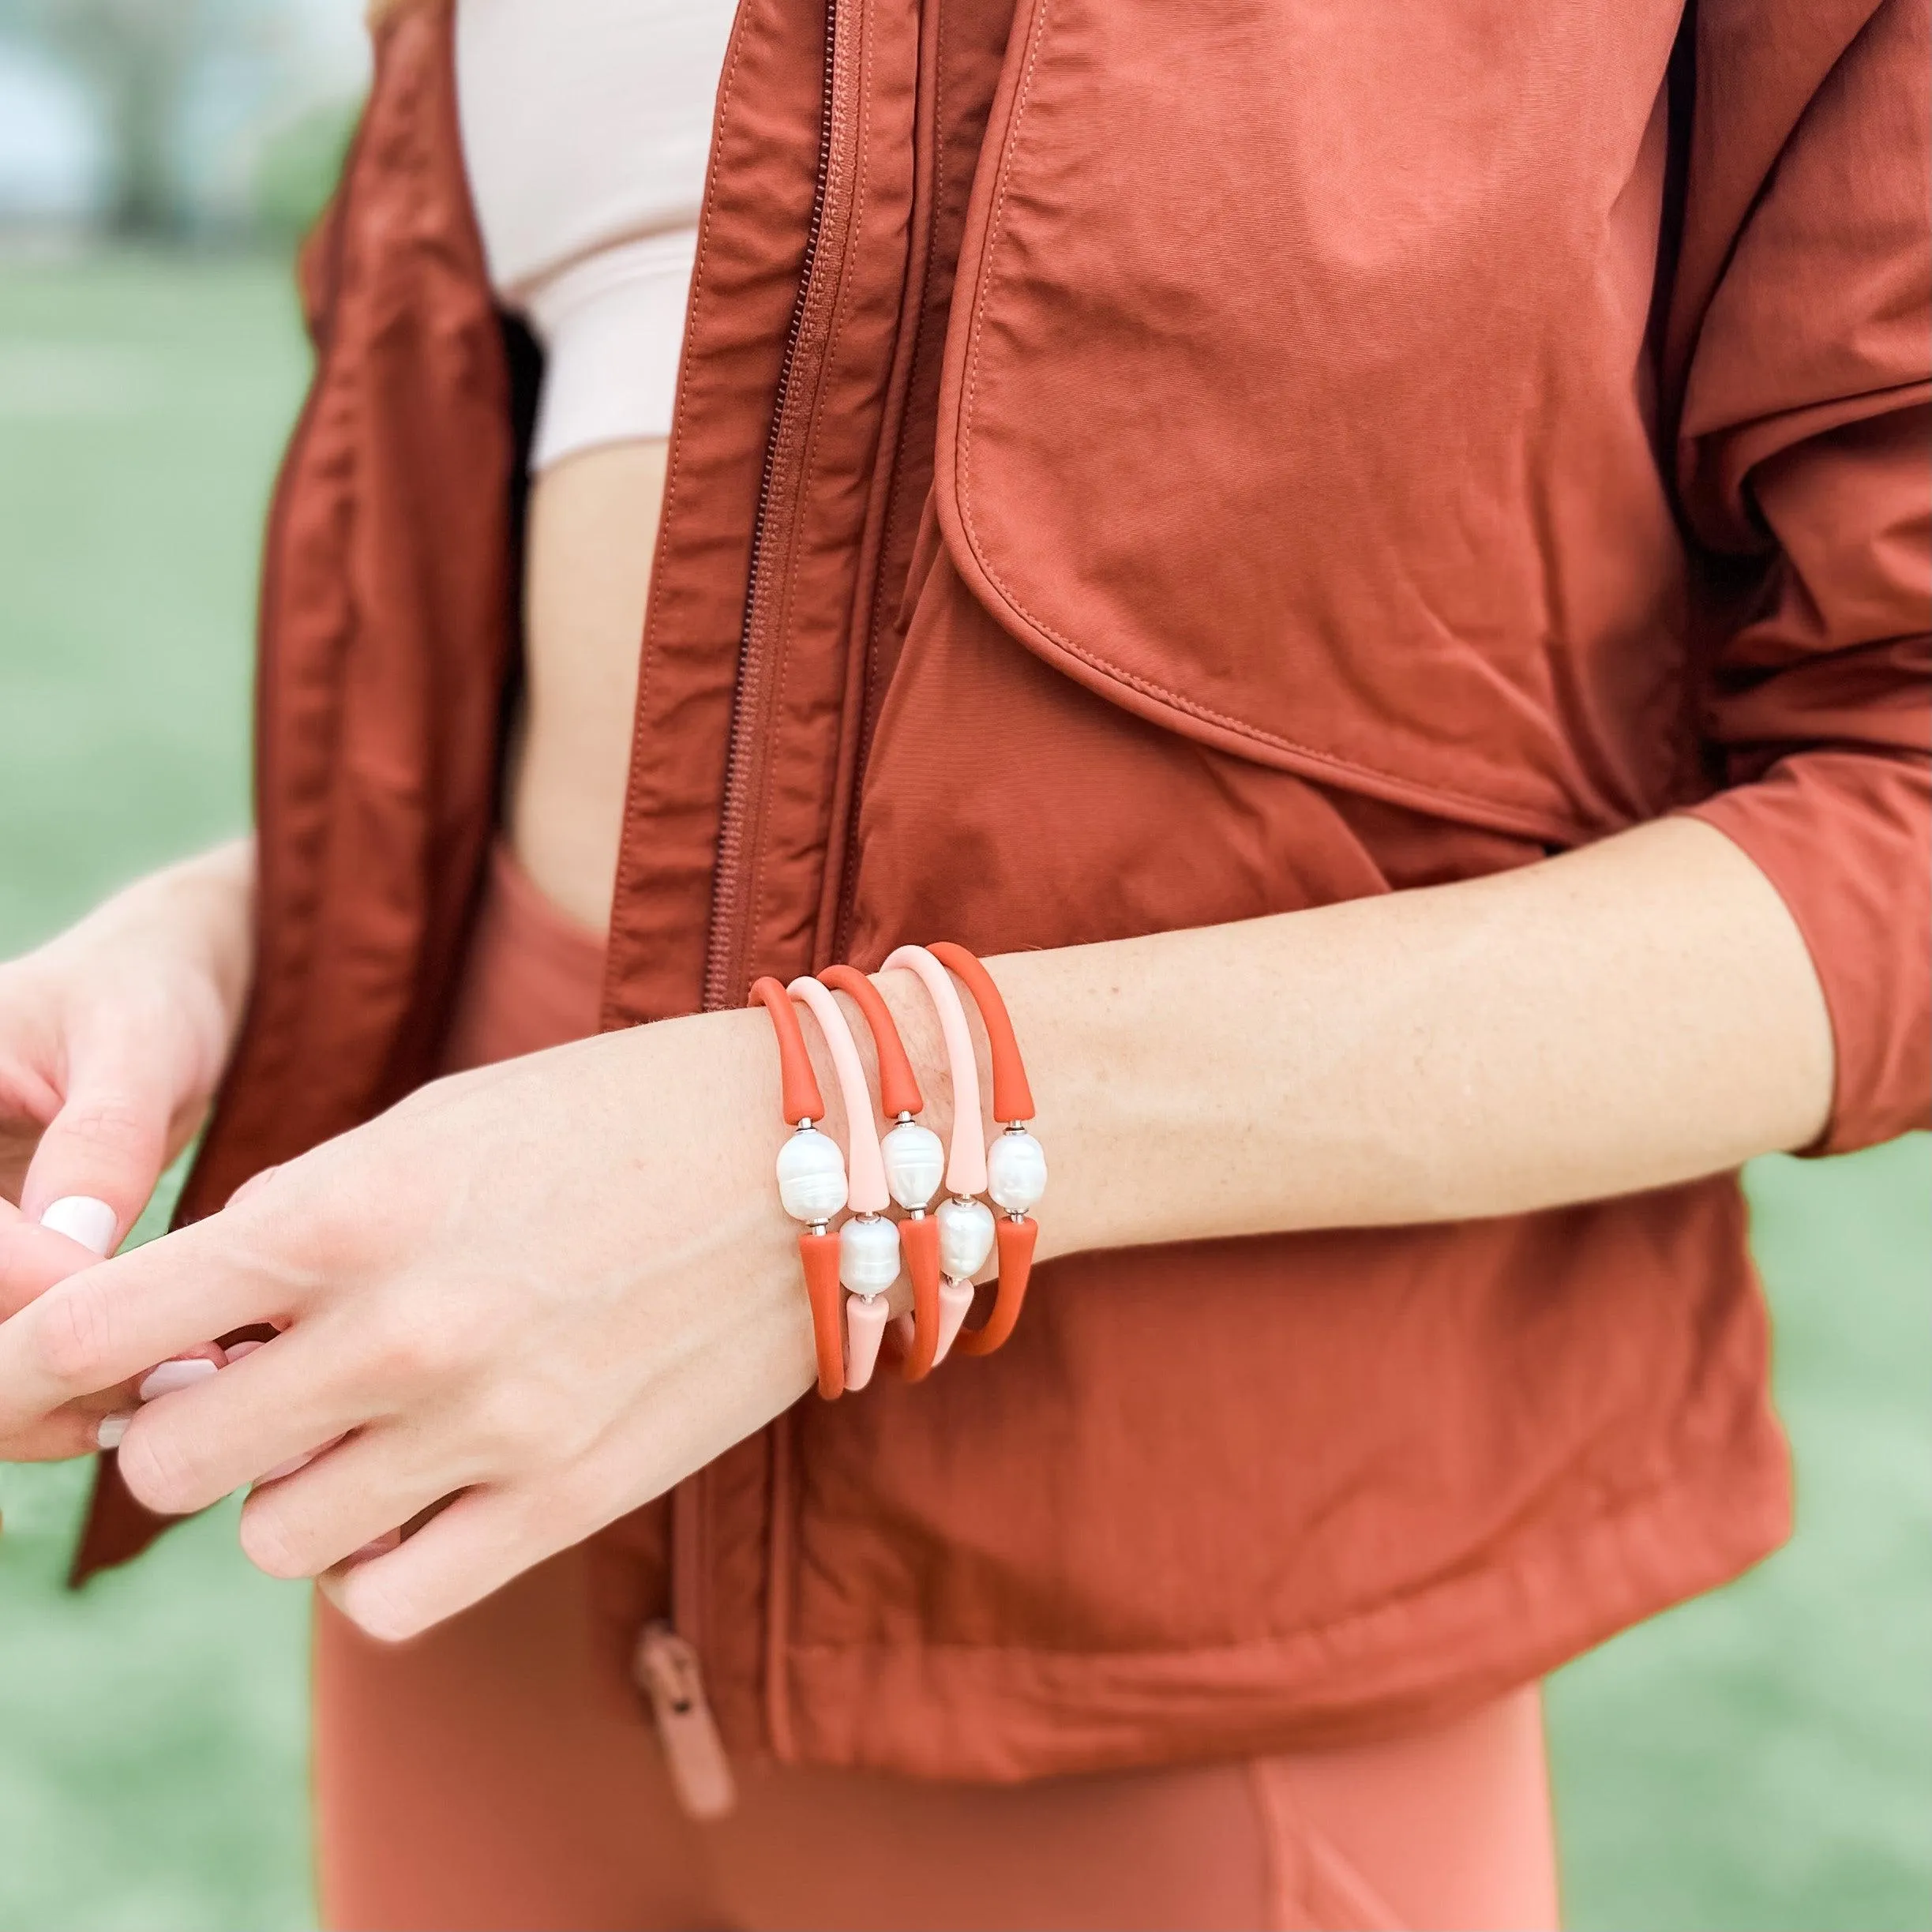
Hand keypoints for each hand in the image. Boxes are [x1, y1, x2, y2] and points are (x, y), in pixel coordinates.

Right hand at [0, 841, 252, 1458]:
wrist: (154, 995)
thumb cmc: (145, 992)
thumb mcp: (137, 1036)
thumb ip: (103, 1134)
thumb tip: (72, 1243)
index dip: (42, 1290)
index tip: (159, 1308)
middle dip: (47, 1366)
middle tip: (179, 1372)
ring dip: (56, 1401)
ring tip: (183, 1381)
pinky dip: (61, 1399)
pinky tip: (155, 1387)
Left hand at [0, 1002, 886, 1638]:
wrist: (817, 1155)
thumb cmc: (614, 1115)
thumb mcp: (436, 1124)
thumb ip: (300, 1225)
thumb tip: (191, 1339)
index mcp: (351, 1208)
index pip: (104, 1328)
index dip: (39, 1363)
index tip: (61, 1373)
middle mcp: (405, 1332)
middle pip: (173, 1463)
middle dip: (183, 1428)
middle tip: (246, 1386)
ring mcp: (490, 1430)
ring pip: (276, 1542)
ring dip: (290, 1492)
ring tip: (361, 1429)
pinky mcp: (568, 1501)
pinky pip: (387, 1604)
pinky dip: (374, 1565)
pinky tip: (418, 1495)